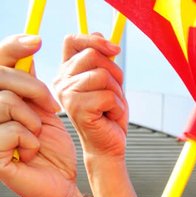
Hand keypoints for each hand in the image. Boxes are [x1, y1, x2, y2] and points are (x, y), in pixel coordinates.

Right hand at [0, 35, 77, 196]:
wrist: (58, 185)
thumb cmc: (49, 150)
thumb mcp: (42, 110)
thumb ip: (29, 84)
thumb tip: (27, 50)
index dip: (12, 48)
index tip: (37, 41)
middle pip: (0, 77)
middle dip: (33, 88)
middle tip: (51, 105)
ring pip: (6, 101)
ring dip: (33, 119)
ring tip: (36, 135)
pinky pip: (11, 130)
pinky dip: (30, 140)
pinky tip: (30, 152)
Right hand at [54, 34, 127, 159]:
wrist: (109, 146)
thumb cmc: (109, 116)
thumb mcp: (109, 83)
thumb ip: (101, 60)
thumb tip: (97, 34)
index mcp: (66, 72)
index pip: (73, 41)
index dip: (94, 41)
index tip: (114, 49)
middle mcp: (61, 81)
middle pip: (93, 56)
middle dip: (114, 74)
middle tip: (114, 95)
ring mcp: (67, 94)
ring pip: (103, 76)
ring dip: (117, 93)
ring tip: (110, 107)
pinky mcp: (78, 107)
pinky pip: (108, 96)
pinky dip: (117, 107)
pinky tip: (110, 117)